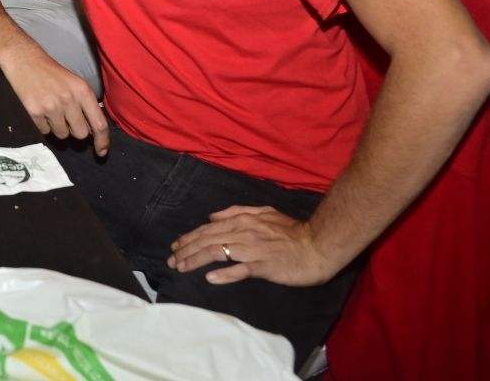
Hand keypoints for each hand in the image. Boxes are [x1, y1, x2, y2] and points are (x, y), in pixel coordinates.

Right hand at [1, 53, 108, 153]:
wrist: (24, 60)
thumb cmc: (51, 73)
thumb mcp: (75, 83)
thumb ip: (86, 104)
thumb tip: (93, 131)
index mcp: (83, 91)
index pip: (99, 124)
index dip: (102, 141)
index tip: (102, 152)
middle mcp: (69, 99)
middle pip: (81, 134)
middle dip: (75, 130)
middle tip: (67, 118)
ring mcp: (51, 106)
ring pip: (62, 135)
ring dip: (58, 128)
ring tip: (51, 110)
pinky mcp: (34, 112)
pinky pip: (45, 132)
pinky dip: (43, 125)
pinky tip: (40, 109)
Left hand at [168, 205, 340, 286]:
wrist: (318, 245)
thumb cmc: (293, 231)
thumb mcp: (264, 212)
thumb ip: (237, 211)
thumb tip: (212, 215)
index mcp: (243, 220)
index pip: (209, 229)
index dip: (190, 238)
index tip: (176, 246)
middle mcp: (243, 232)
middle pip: (207, 240)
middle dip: (185, 250)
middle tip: (171, 260)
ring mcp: (253, 250)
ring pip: (217, 253)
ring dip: (195, 260)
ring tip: (181, 267)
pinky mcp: (264, 266)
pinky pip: (240, 270)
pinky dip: (224, 274)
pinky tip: (210, 278)